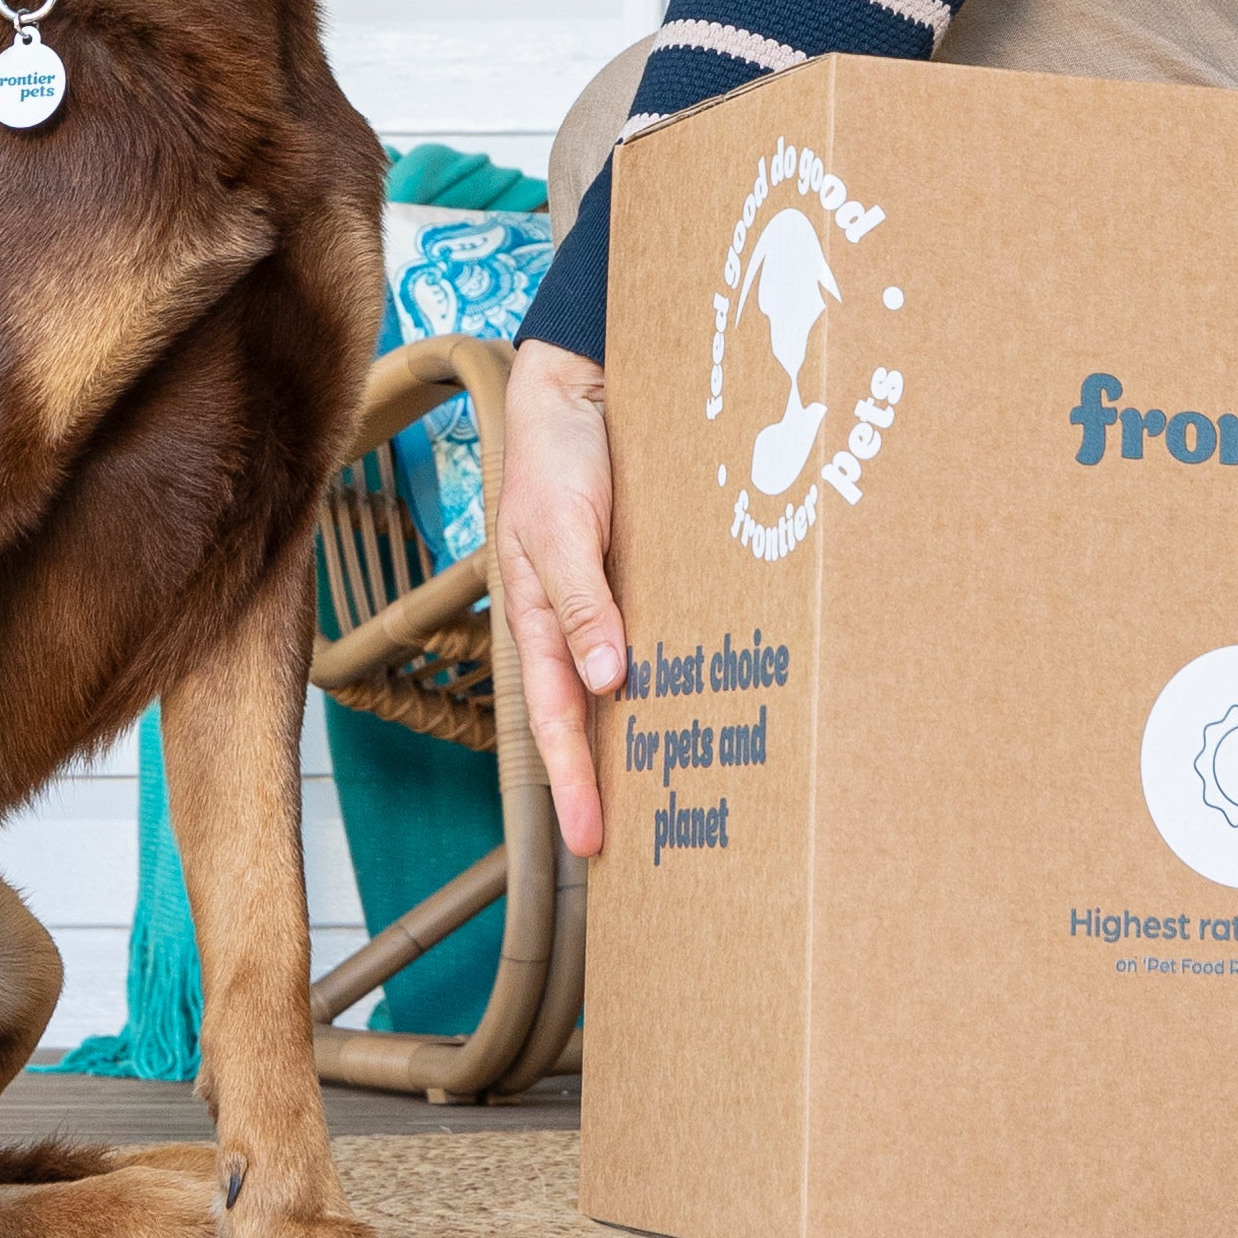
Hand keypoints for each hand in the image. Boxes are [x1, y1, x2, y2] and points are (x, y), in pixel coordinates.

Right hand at [489, 341, 627, 860]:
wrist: (578, 388)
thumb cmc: (555, 454)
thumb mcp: (558, 529)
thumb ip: (581, 603)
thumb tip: (605, 682)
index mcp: (537, 620)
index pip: (554, 721)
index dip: (573, 784)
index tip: (591, 842)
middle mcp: (572, 623)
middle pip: (585, 721)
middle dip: (604, 785)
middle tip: (630, 850)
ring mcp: (606, 604)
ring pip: (622, 688)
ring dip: (641, 739)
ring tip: (671, 796)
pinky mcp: (639, 579)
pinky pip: (657, 639)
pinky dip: (672, 679)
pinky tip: (700, 705)